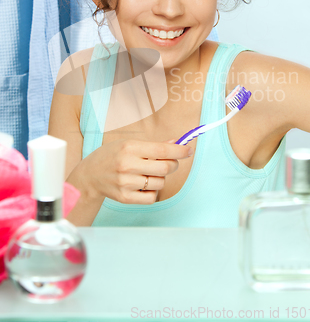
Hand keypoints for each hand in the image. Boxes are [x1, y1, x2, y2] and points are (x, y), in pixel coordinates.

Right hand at [75, 138, 192, 204]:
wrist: (89, 176)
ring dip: (161, 178)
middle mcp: (127, 165)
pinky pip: (152, 197)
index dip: (179, 150)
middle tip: (171, 161)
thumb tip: (176, 142)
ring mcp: (126, 183)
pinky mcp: (125, 198)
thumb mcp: (129, 144)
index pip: (162, 149)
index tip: (189, 150)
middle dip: (174, 164)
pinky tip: (144, 185)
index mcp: (129, 148)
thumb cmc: (111, 156)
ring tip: (149, 173)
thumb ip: (153, 145)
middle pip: (165, 168)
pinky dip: (153, 191)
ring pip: (160, 183)